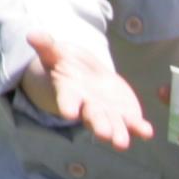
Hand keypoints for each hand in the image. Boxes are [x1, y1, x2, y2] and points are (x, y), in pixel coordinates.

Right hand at [17, 20, 147, 149]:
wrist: (86, 77)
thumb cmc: (67, 66)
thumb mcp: (56, 54)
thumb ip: (47, 47)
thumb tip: (32, 34)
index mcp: (70, 93)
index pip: (67, 100)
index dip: (68, 106)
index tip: (68, 112)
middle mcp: (88, 107)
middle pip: (92, 117)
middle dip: (99, 125)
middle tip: (104, 134)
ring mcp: (107, 113)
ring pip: (113, 124)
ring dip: (118, 133)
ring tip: (122, 143)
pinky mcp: (124, 114)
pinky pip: (132, 123)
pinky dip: (139, 128)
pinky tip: (147, 132)